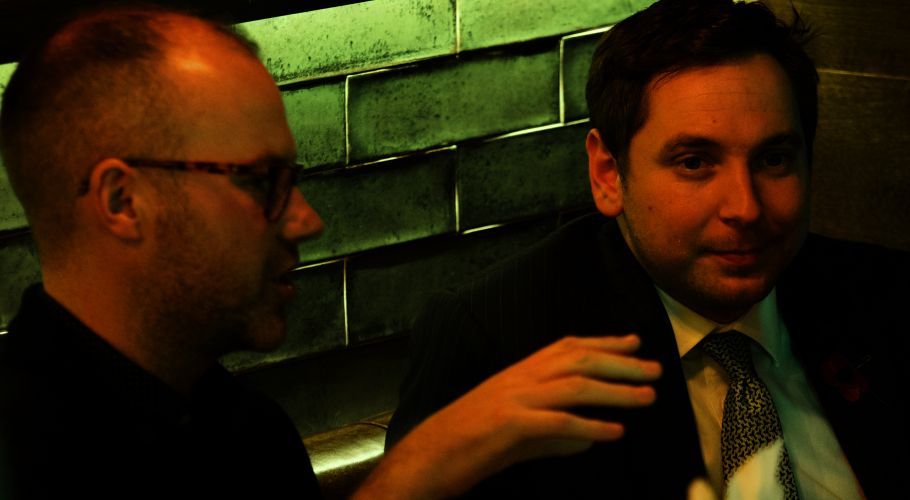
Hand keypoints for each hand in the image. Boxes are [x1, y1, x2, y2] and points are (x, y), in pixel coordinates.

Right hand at [353, 334, 660, 498]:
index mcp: (518, 373)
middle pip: (578, 361)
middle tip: (654, 369)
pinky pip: (557, 423)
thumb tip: (588, 438)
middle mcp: (518, 379)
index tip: (634, 343)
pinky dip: (589, 426)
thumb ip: (554, 433)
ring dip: (615, 391)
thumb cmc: (469, 443)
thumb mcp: (517, 433)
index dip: (604, 343)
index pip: (567, 348)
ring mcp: (513, 400)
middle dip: (621, 363)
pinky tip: (614, 432)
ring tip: (647, 397)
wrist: (428, 456)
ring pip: (573, 386)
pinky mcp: (509, 426)